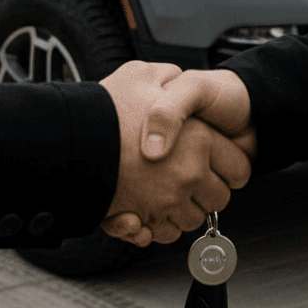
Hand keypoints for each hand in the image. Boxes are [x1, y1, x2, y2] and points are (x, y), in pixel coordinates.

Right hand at [99, 62, 250, 246]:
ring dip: (185, 208)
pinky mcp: (145, 219)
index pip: (239, 169)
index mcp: (199, 139)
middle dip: (209, 191)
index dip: (230, 165)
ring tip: (169, 189)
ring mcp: (166, 199)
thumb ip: (170, 77)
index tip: (222, 163)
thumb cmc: (108, 107)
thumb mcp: (143, 75)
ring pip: (193, 218)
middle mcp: (188, 173)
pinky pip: (167, 232)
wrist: (68, 139)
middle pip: (219, 198)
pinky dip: (162, 224)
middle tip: (194, 176)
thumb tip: (178, 80)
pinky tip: (152, 206)